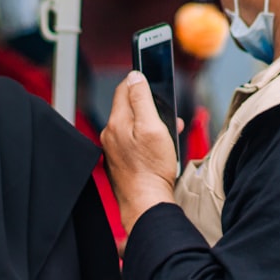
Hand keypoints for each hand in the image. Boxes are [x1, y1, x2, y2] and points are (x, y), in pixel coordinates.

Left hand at [101, 71, 180, 233]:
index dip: (140, 80)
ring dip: (150, 122)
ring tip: (168, 132)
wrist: (146, 204)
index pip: (124, 87)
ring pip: (132, 124)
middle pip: (129, 105)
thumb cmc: (152, 168)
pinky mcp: (120, 160)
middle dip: (149, 104)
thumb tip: (135, 76)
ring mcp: (113, 148)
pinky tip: (159, 147)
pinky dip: (145, 137)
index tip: (152, 75)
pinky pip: (131, 140)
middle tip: (168, 112)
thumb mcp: (153, 127)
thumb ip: (142, 99)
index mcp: (117, 121)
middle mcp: (111, 133)